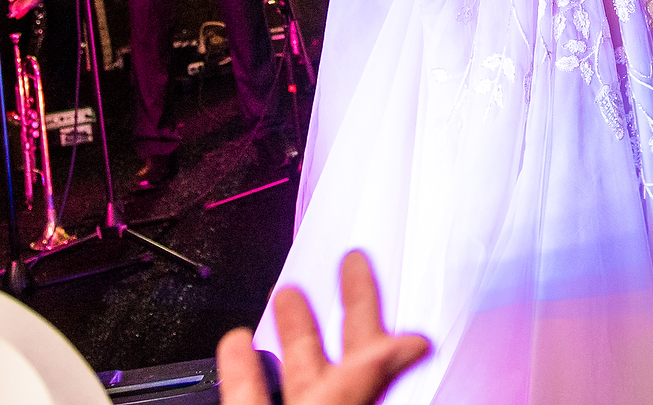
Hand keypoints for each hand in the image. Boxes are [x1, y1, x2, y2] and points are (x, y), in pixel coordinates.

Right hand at [217, 250, 429, 404]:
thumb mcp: (344, 404)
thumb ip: (372, 376)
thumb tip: (417, 345)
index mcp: (354, 403)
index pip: (379, 356)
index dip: (395, 327)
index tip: (411, 298)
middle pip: (345, 352)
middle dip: (350, 304)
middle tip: (353, 261)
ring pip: (295, 370)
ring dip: (293, 328)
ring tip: (286, 293)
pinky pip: (248, 395)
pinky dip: (240, 368)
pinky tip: (234, 342)